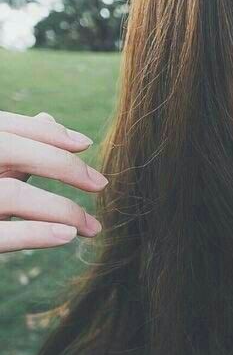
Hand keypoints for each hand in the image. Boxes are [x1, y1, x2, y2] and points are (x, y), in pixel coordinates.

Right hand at [0, 110, 107, 252]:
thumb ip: (14, 153)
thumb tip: (50, 119)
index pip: (1, 127)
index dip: (43, 133)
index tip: (84, 144)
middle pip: (6, 149)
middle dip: (60, 164)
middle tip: (100, 183)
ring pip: (11, 193)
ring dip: (61, 209)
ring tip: (91, 226)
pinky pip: (0, 235)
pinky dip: (37, 233)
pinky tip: (67, 235)